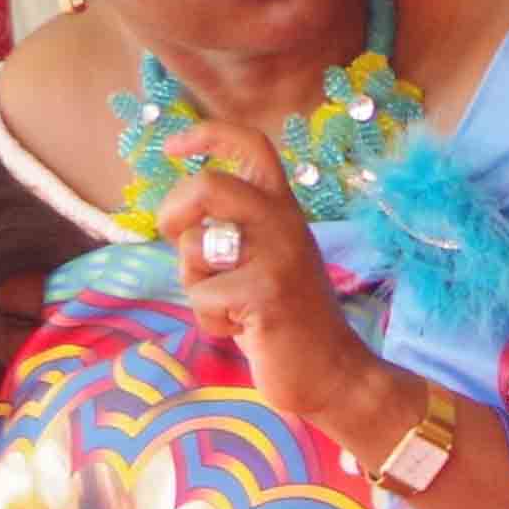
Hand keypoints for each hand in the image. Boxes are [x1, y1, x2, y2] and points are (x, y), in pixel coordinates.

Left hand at [153, 123, 384, 432]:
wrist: (334, 372)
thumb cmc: (288, 318)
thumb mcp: (267, 260)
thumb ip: (235, 231)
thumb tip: (181, 218)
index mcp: (285, 210)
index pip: (252, 146)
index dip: (206, 136)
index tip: (173, 148)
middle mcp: (285, 224)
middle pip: (209, 184)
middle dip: (174, 209)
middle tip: (174, 236)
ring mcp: (278, 258)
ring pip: (194, 248)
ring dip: (195, 282)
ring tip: (230, 305)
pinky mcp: (265, 295)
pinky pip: (201, 295)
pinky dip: (209, 320)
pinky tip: (243, 330)